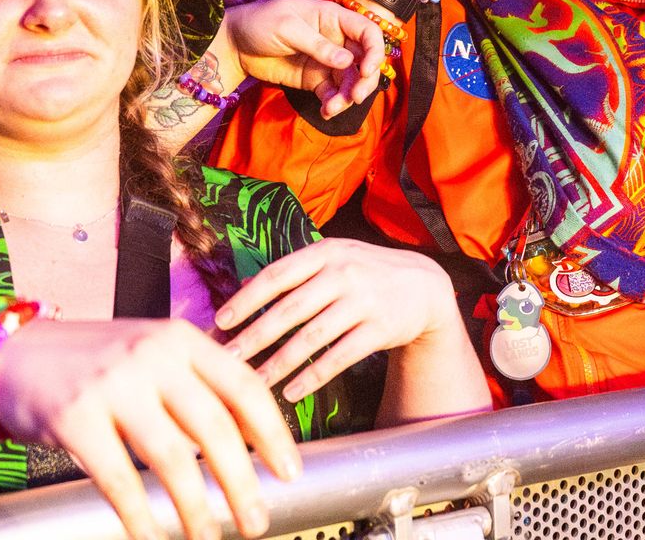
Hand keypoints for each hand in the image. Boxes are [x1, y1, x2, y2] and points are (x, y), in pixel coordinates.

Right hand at [0, 319, 297, 539]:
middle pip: (215, 428)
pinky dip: (141, 517)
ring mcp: (114, 386)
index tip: (289, 473)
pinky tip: (152, 537)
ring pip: (172, 459)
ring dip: (197, 508)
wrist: (15, 354)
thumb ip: (199, 387)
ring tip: (211, 536)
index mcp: (182, 339)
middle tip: (258, 521)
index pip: (243, 387)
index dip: (273, 434)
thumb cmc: (97, 362)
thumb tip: (254, 441)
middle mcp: (153, 357)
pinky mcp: (75, 418)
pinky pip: (119, 480)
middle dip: (242, 483)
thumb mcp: (155, 356)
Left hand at [215, 239, 462, 398]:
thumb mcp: (334, 259)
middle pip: (290, 309)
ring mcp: (365, 300)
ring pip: (313, 336)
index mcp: (326, 252)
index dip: (247, 299)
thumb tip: (242, 287)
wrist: (424, 286)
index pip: (278, 274)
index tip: (221, 321)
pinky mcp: (381, 328)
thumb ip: (294, 272)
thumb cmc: (366, 273)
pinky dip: (313, 376)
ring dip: (279, 363)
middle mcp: (345, 272)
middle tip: (227, 359)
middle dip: (254, 337)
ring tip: (253, 383)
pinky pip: (340, 357)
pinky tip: (291, 391)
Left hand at [227, 0, 384, 114]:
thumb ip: (317, 45)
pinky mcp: (314, 80)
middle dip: (364, 80)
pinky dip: (333, 104)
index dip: (374, 50)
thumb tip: (346, 61)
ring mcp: (326, 62)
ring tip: (334, 108)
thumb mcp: (287, 27)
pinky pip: (332, 93)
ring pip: (349, 81)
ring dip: (348, 96)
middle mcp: (336, 40)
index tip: (365, 70)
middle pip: (364, 60)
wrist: (234, 44)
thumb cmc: (260, 23)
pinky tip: (327, 111)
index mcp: (334, 19)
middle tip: (356, 96)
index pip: (368, 32)